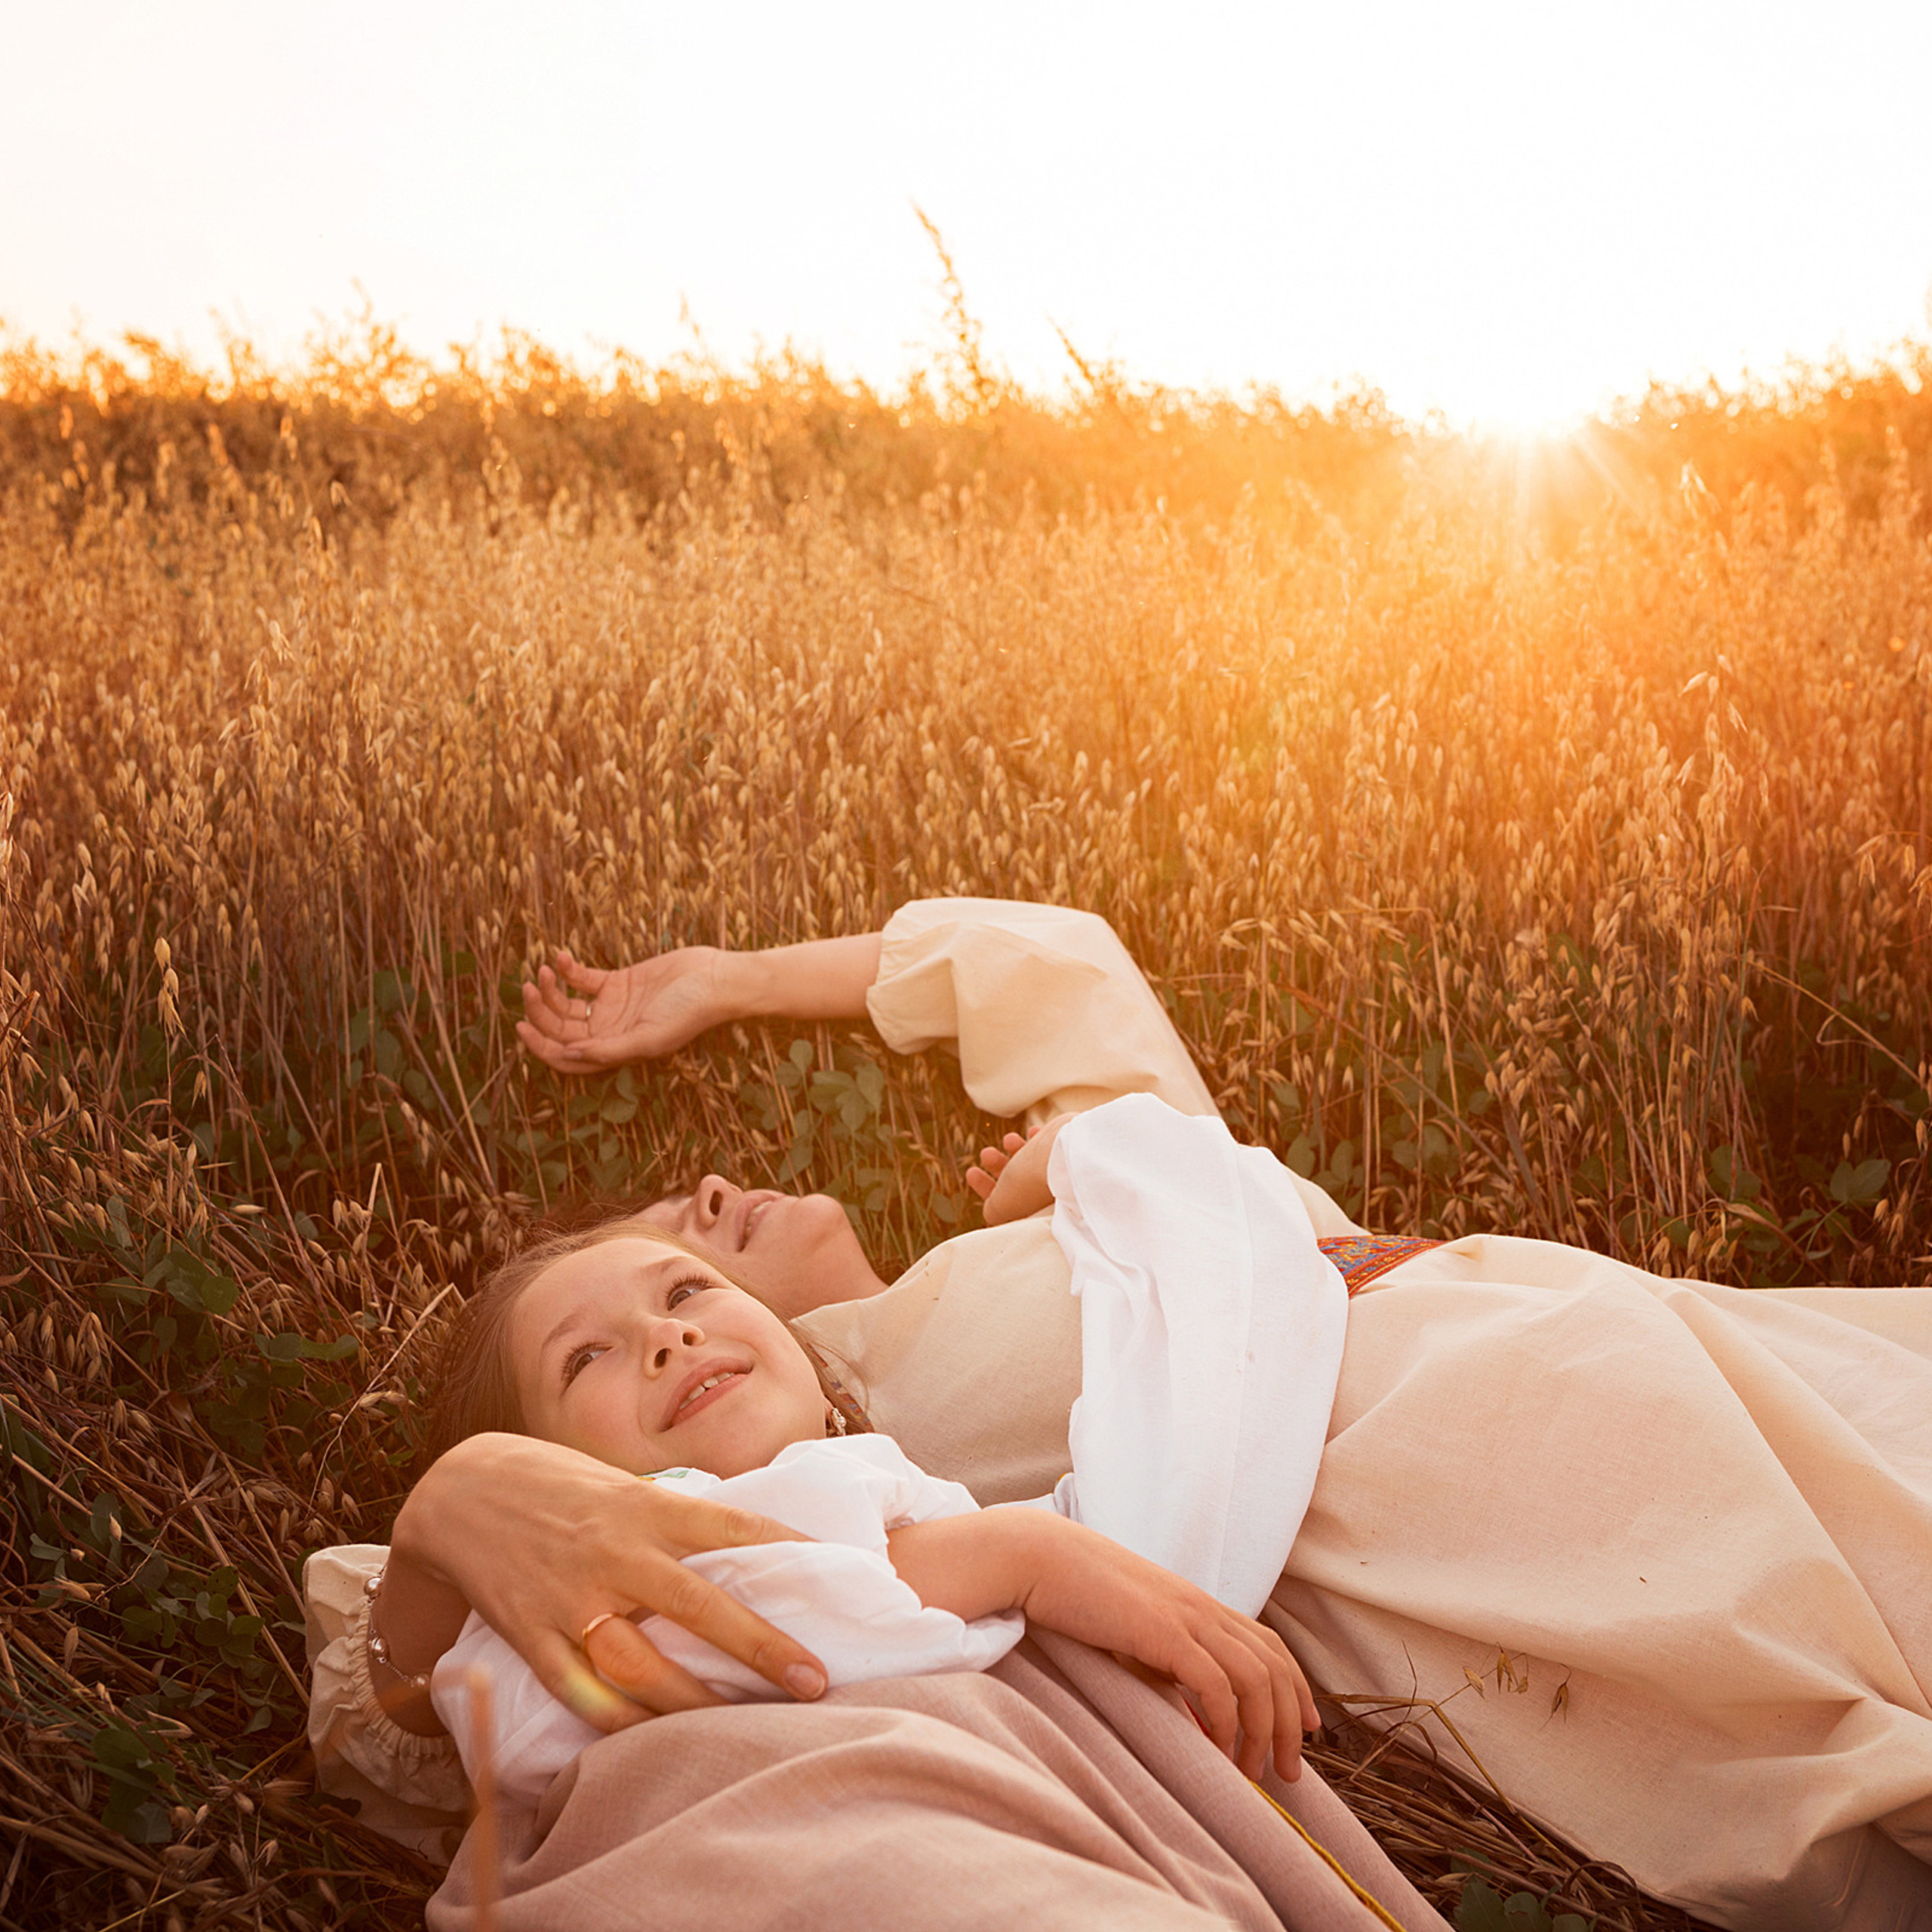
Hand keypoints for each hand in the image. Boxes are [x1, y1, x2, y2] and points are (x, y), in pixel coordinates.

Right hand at [385, 1434, 826, 1734]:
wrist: (461, 1491)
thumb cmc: (557, 1483)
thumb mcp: (622, 1484)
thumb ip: (672, 1517)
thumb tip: (741, 1540)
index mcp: (645, 1507)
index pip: (733, 1526)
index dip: (789, 1549)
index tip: (836, 1574)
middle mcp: (615, 1553)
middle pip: (702, 1607)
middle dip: (763, 1648)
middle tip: (816, 1679)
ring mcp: (573, 1601)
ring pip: (646, 1667)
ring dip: (700, 1702)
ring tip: (747, 1726)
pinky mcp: (533, 1638)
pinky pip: (585, 1695)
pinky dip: (623, 1724)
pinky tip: (660, 1742)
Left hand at [517, 946, 726, 1072]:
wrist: (715, 979)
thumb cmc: (690, 1013)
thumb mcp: (650, 1037)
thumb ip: (609, 1049)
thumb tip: (569, 1055)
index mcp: (615, 1050)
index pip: (567, 1057)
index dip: (541, 1047)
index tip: (521, 1027)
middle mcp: (610, 1031)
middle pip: (562, 1028)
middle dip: (541, 1011)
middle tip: (529, 987)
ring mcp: (613, 1006)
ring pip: (567, 1003)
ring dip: (550, 989)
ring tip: (543, 970)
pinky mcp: (619, 981)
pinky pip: (583, 978)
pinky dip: (567, 970)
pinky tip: (560, 958)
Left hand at [964, 1115, 1069, 1224]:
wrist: (1065, 1152)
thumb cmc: (1032, 1179)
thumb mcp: (1002, 1202)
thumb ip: (993, 1209)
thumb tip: (992, 1209)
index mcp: (1035, 1211)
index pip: (1008, 1206)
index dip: (986, 1189)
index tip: (972, 1172)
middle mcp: (1049, 1195)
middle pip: (1017, 1181)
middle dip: (997, 1165)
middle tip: (987, 1154)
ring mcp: (1059, 1173)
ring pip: (1031, 1161)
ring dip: (1014, 1148)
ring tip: (1009, 1139)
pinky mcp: (1068, 1151)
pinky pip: (1049, 1145)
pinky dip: (1038, 1138)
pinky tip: (1035, 1132)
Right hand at [1011, 1515, 1316, 1781]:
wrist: (1038, 1557)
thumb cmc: (1075, 1595)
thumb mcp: (1132, 1629)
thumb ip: (1163, 1660)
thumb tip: (1191, 1712)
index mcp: (1196, 1604)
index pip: (1268, 1644)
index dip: (1295, 1688)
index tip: (1304, 1730)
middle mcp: (1201, 1607)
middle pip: (1273, 1666)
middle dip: (1289, 1724)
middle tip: (1288, 1773)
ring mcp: (1185, 1616)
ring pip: (1255, 1677)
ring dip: (1262, 1732)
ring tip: (1253, 1774)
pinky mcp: (1162, 1630)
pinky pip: (1214, 1683)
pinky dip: (1226, 1721)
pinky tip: (1217, 1750)